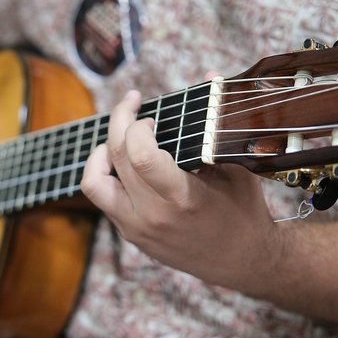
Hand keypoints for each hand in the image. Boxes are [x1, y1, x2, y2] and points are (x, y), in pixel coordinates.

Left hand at [80, 90, 277, 287]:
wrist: (243, 262)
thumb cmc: (244, 210)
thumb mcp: (237, 167)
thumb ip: (218, 123)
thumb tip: (211, 74)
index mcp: (183, 199)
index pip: (141, 157)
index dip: (136, 126)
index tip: (149, 114)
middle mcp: (153, 216)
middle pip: (115, 159)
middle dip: (119, 122)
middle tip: (131, 104)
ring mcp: (137, 228)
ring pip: (94, 182)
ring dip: (101, 151)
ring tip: (119, 136)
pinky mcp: (130, 235)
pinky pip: (103, 198)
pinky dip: (108, 173)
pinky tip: (126, 160)